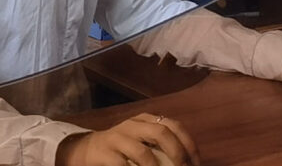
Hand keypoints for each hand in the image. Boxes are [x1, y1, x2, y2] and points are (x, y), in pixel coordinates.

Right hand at [56, 113, 196, 165]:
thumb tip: (188, 163)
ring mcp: (117, 138)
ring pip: (142, 151)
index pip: (174, 125)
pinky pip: (122, 165)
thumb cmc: (122, 149)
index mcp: (146, 119)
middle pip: (161, 132)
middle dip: (177, 153)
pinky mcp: (104, 153)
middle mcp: (133, 125)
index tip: (196, 164)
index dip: (189, 144)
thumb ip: (161, 146)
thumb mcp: (142, 141)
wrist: (86, 150)